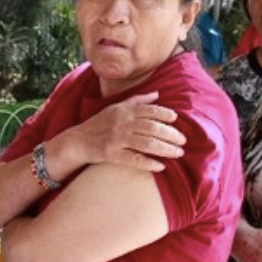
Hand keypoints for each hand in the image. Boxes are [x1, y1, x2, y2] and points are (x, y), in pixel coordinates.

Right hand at [66, 92, 185, 171]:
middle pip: (151, 128)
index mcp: (124, 111)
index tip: (176, 119)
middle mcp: (122, 123)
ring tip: (178, 153)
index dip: (164, 114)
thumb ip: (137, 101)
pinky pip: (134, 159)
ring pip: (146, 143)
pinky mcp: (112, 154)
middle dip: (170, 134)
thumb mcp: (116, 108)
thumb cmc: (99, 124)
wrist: (77, 141)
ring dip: (165, 149)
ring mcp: (117, 139)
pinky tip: (160, 167)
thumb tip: (157, 94)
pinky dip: (148, 163)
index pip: (149, 110)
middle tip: (183, 141)